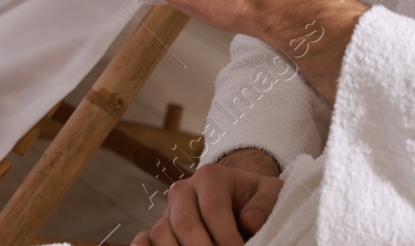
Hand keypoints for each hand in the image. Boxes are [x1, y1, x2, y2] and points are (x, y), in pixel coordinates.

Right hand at [132, 159, 284, 245]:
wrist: (237, 196)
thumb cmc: (254, 198)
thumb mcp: (269, 193)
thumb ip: (265, 204)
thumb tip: (250, 220)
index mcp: (211, 177)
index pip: (213, 209)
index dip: (225, 236)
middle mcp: (183, 190)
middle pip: (185, 223)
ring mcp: (168, 210)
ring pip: (163, 233)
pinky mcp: (160, 227)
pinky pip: (145, 239)